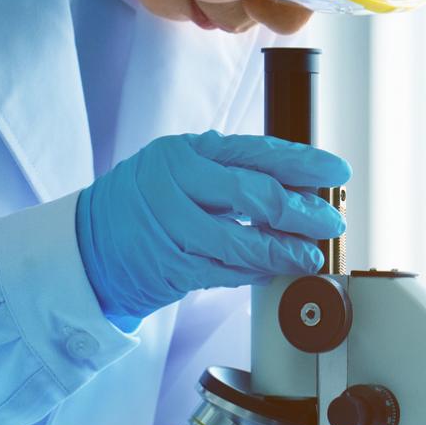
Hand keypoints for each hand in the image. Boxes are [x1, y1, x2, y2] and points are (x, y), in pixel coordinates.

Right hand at [75, 131, 348, 324]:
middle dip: (303, 211)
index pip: (257, 152)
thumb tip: (298, 187)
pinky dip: (254, 272)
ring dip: (285, 251)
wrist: (88, 246)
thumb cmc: (144, 206)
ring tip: (309, 256)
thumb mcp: (182, 173)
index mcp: (186, 151)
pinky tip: (272, 270)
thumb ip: (231, 175)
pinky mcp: (168, 265)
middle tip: (331, 221)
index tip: (337, 172)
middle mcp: (176, 182)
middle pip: (256, 194)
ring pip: (243, 240)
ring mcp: (170, 225)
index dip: (304, 163)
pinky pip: (224, 271)